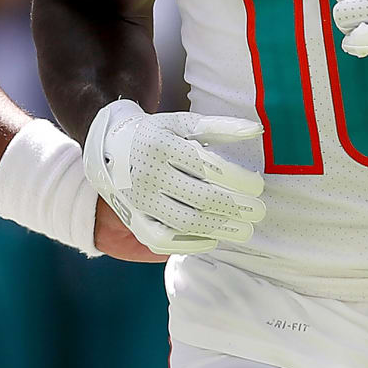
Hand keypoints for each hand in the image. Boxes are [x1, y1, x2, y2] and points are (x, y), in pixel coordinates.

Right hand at [84, 99, 265, 255]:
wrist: (107, 148)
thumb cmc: (155, 135)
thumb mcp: (182, 124)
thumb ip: (220, 127)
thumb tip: (257, 131)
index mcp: (161, 146)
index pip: (209, 167)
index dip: (239, 180)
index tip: (258, 185)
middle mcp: (147, 174)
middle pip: (202, 198)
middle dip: (237, 208)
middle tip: (259, 211)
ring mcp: (139, 201)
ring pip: (187, 222)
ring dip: (222, 229)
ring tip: (245, 230)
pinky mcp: (135, 222)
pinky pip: (167, 241)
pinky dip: (194, 243)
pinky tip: (214, 237)